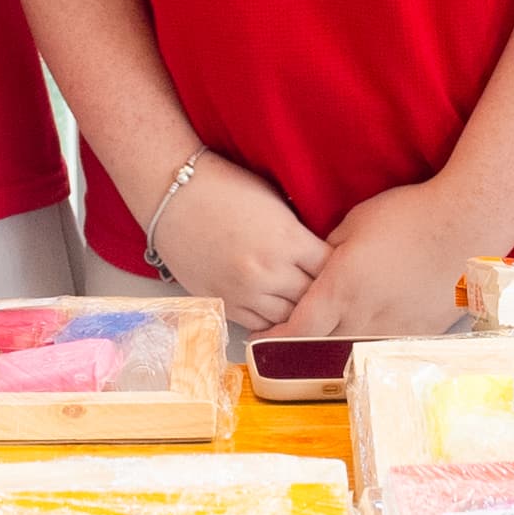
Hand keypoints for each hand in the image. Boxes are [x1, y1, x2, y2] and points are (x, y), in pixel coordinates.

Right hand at [147, 151, 325, 331]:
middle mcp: (268, 272)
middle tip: (327, 292)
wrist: (173, 194)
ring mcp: (244, 292)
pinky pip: (257, 325)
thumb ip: (299, 235)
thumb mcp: (275, 204)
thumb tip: (322, 258)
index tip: (340, 270)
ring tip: (301, 304)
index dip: (338, 271)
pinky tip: (274, 310)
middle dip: (321, 295)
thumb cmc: (225, 188)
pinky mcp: (222, 302)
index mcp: (288, 240)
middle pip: (312, 300)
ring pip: (287, 320)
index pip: (331, 271)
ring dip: (295, 313)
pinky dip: (269, 321)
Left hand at [265, 179, 485, 342]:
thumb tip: (315, 267)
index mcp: (340, 289)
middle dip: (299, 348)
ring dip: (332, 350)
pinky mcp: (418, 333)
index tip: (262, 339)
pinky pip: (382, 348)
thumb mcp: (355, 223)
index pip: (296, 330)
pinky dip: (366, 345)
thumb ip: (328, 251)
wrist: (465, 225)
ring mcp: (392, 329)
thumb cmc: (408, 216)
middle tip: (286, 342)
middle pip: (319, 349)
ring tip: (324, 340)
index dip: (274, 340)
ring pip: (351, 353)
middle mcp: (362, 317)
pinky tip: (364, 336)